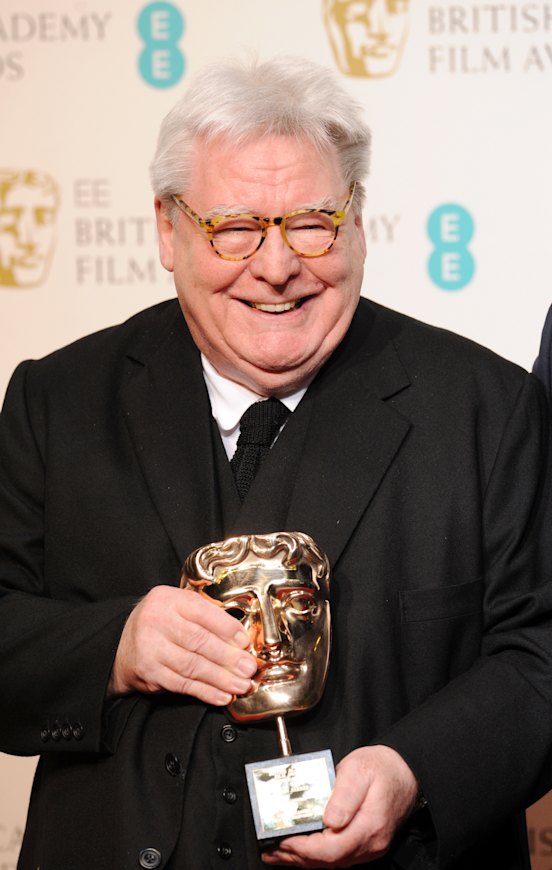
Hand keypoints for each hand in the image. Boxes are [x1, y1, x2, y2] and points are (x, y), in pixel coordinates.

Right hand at [108, 585, 256, 704]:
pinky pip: (182, 684)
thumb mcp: (179, 607)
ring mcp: (150, 647)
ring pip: (192, 665)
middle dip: (228, 657)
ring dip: (220, 679)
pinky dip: (205, 692)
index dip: (227, 628)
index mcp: (168, 599)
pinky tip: (222, 695)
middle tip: (248, 668)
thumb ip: (207, 615)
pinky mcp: (148, 671)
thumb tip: (241, 639)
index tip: (245, 642)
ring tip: (240, 685)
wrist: (123, 644)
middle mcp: (156, 620)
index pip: (202, 612)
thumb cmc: (160, 623)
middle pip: (198, 641)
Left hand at [262, 745, 417, 867]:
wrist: (404, 772)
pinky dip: (316, 856)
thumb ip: (344, 795)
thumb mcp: (359, 770)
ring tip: (277, 854)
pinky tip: (300, 852)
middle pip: (329, 861)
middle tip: (271, 849)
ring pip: (332, 863)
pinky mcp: (365, 845)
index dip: (304, 849)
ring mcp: (369, 847)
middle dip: (297, 857)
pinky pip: (337, 857)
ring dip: (303, 860)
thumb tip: (329, 821)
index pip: (332, 849)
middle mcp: (371, 843)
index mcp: (370, 825)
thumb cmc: (381, 768)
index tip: (283, 840)